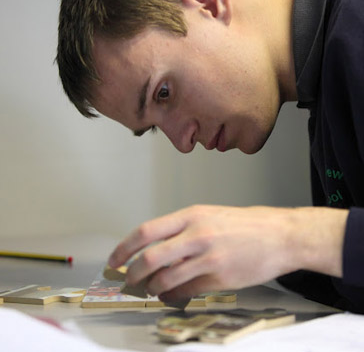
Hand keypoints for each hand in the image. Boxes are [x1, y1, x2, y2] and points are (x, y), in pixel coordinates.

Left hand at [108, 205, 299, 301]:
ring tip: (150, 290)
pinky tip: (170, 295)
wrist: (280, 235)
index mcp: (192, 215)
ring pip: (165, 279)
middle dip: (133, 274)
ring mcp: (208, 258)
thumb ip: (182, 230)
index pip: (146, 231)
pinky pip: (186, 292)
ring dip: (152, 288)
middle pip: (150, 258)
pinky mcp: (220, 279)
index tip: (115, 260)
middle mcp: (197, 235)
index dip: (124, 248)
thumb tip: (156, 249)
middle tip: (128, 281)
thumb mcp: (210, 215)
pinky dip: (172, 296)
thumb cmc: (245, 224)